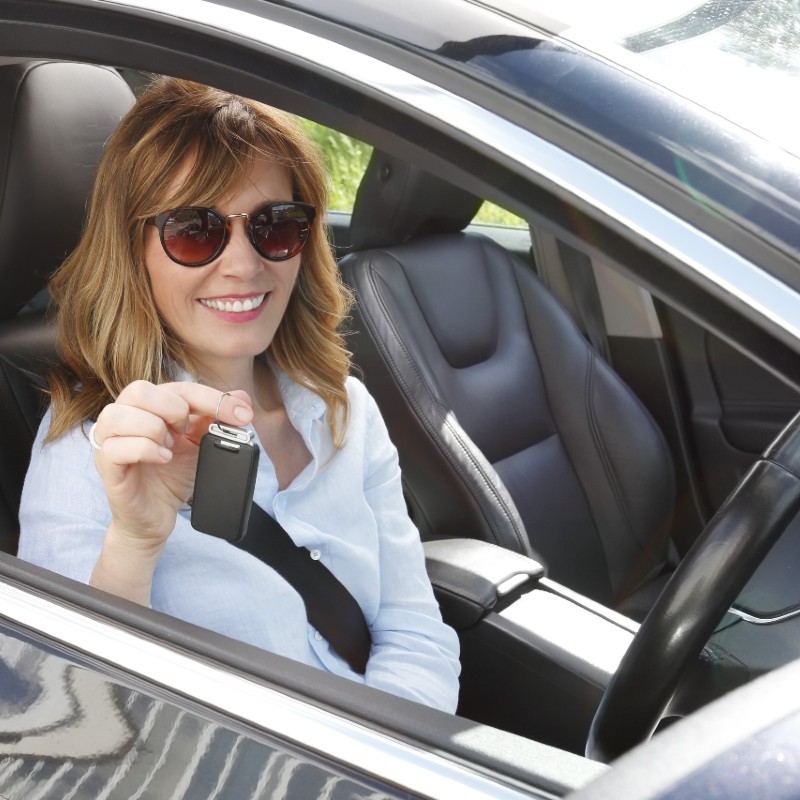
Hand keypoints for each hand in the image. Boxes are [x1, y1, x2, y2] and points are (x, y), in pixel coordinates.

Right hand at [91, 381, 252, 550]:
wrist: (156, 517)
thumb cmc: (173, 476)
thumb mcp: (202, 444)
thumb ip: (217, 419)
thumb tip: (242, 398)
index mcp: (149, 406)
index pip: (176, 387)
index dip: (211, 397)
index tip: (242, 415)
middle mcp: (125, 417)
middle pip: (139, 390)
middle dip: (173, 409)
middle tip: (187, 432)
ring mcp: (109, 441)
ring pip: (119, 415)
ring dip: (154, 429)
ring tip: (170, 448)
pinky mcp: (106, 466)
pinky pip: (115, 447)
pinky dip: (145, 450)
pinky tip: (162, 459)